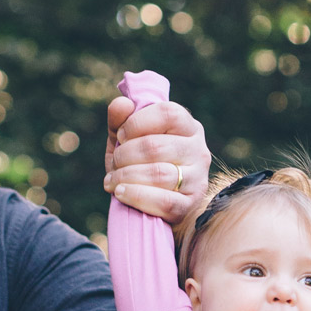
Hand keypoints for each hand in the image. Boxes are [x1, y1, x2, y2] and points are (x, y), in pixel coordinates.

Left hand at [104, 96, 209, 226]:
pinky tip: (120, 193)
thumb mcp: (127, 140)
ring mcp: (198, 179)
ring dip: (126, 176)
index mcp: (188, 127)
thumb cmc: (138, 165)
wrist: (151, 205)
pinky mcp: (190, 205)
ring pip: (159, 174)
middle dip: (125, 155)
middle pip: (157, 146)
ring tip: (111, 181)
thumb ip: (120, 120)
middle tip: (115, 162)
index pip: (168, 113)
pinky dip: (136, 196)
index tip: (120, 136)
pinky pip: (164, 201)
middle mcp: (199, 150)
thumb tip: (122, 104)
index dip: (137, 123)